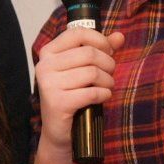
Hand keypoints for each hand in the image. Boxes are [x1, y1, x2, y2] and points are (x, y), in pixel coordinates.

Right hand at [35, 28, 125, 151]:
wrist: (59, 130)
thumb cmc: (71, 95)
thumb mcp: (83, 68)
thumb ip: (100, 50)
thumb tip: (119, 36)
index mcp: (48, 52)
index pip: (78, 32)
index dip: (99, 39)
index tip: (108, 51)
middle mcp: (45, 66)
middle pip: (89, 53)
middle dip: (108, 63)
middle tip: (110, 74)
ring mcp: (49, 85)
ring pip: (92, 72)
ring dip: (108, 81)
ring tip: (107, 87)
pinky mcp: (57, 103)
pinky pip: (92, 92)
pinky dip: (104, 94)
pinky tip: (103, 97)